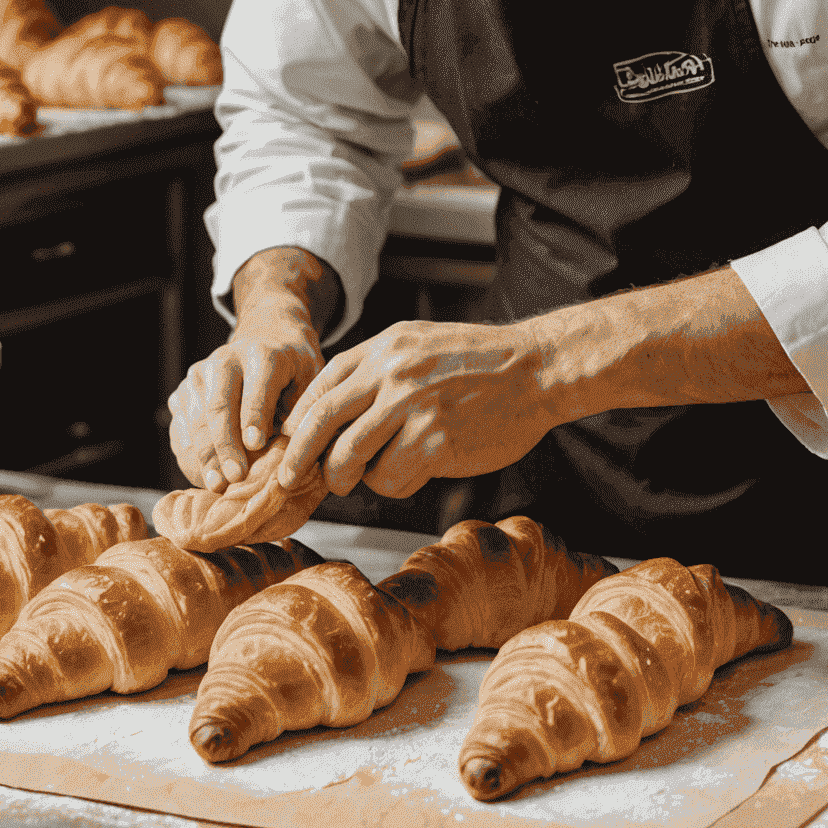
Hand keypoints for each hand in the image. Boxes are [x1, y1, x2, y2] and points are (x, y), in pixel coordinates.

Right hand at [168, 315, 324, 492]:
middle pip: (219, 406)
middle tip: (235, 477)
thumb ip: (301, 410)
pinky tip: (204, 477)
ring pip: (195, 420)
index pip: (256, 387)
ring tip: (217, 485)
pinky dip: (190, 455)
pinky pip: (181, 429)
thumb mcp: (310, 380)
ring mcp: (199, 376)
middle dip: (225, 446)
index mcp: (263, 354)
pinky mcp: (182, 393)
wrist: (267, 339)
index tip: (256, 445)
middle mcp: (225, 360)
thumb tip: (293, 453)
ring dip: (205, 456)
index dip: (254, 416)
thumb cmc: (294, 370)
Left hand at [277, 318, 561, 499]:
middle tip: (292, 478)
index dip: (299, 420)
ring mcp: (413, 407)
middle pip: (321, 421)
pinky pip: (391, 477)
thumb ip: (379, 370)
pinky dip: (393, 484)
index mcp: (385, 347)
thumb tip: (334, 410)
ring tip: (357, 480)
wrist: (536, 368)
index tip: (290, 442)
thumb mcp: (420, 344)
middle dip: (299, 456)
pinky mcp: (435, 441)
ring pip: (349, 456)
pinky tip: (410, 475)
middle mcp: (392, 373)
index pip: (320, 386)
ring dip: (346, 477)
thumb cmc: (480, 362)